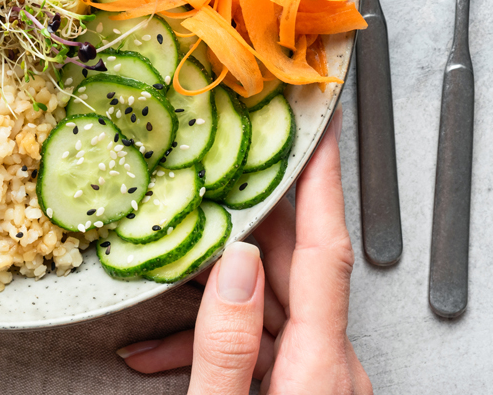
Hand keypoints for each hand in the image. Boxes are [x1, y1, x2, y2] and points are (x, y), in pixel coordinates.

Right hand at [117, 106, 370, 393]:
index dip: (323, 178)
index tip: (324, 125)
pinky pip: (264, 343)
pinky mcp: (301, 393)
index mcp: (319, 368)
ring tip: (171, 256)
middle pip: (294, 267)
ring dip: (218, 283)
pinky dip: (217, 334)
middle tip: (221, 163)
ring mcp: (319, 381)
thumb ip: (225, 345)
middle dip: (250, 213)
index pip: (326, 249)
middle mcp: (330, 367)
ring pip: (272, 303)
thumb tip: (233, 264)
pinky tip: (161, 345)